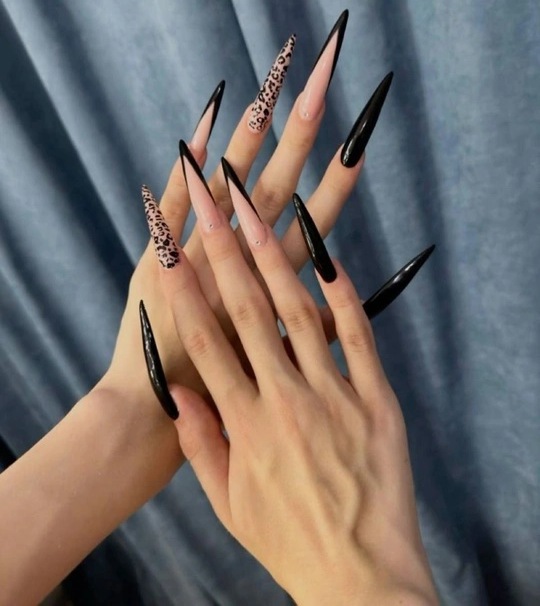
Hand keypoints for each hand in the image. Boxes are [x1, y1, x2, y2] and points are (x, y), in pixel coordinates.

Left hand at [102, 15, 365, 410]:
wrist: (155, 421)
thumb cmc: (220, 400)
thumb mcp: (277, 366)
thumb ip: (306, 336)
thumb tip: (339, 307)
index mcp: (278, 292)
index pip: (316, 227)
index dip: (337, 185)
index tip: (357, 145)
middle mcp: (245, 268)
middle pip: (280, 190)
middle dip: (302, 135)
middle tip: (321, 81)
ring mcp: (201, 260)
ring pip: (229, 188)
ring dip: (248, 137)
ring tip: (269, 84)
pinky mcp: (160, 261)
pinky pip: (173, 203)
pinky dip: (185, 167)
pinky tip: (199, 128)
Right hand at [145, 162, 438, 603]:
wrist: (360, 576)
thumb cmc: (289, 540)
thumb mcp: (227, 503)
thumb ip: (198, 442)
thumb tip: (176, 390)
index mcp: (244, 424)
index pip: (206, 342)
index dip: (185, 289)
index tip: (170, 248)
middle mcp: (285, 401)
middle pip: (247, 311)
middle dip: (224, 250)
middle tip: (212, 201)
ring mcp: (334, 397)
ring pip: (299, 313)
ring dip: (275, 258)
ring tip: (257, 212)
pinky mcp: (376, 401)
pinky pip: (358, 337)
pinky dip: (343, 295)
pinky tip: (327, 257)